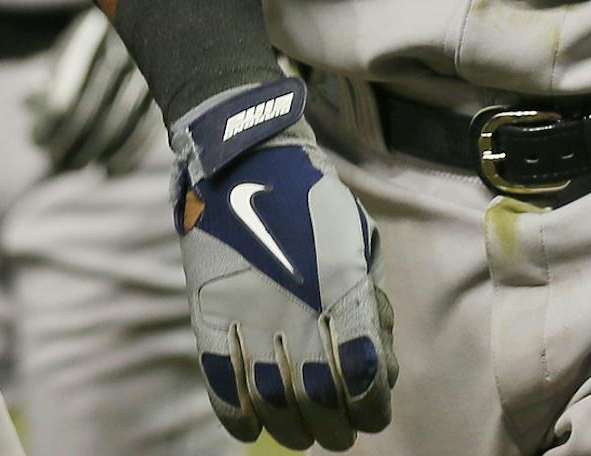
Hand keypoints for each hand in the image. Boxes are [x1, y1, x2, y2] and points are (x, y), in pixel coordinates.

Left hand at [28, 7, 158, 174]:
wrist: (152, 25)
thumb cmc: (96, 45)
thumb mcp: (70, 49)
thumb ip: (52, 76)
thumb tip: (30, 101)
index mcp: (93, 28)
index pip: (69, 71)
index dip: (51, 111)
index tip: (36, 139)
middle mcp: (125, 41)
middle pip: (95, 96)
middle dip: (71, 136)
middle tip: (55, 159)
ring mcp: (151, 64)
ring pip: (123, 113)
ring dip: (97, 148)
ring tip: (77, 166)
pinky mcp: (169, 87)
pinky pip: (150, 124)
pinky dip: (130, 153)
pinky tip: (111, 170)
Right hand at [170, 77, 398, 449]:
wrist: (247, 161)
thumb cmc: (313, 202)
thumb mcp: (361, 244)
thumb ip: (371, 306)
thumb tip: (379, 369)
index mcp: (344, 288)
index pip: (364, 376)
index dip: (373, 408)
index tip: (374, 413)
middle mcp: (298, 309)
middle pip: (320, 400)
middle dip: (337, 427)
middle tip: (341, 432)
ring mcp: (250, 315)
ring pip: (273, 401)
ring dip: (293, 428)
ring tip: (304, 434)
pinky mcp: (210, 317)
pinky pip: (222, 385)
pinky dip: (239, 417)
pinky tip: (255, 425)